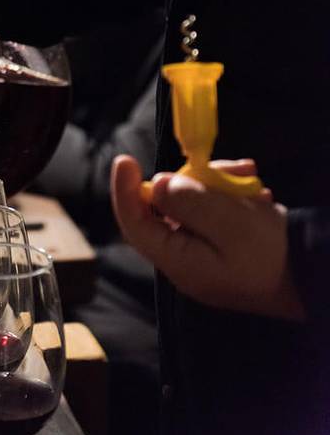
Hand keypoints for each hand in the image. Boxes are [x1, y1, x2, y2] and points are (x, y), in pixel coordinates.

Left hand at [111, 155, 304, 319]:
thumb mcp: (230, 222)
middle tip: (231, 168)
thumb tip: (157, 184)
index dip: (124, 190)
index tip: (125, 159)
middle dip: (192, 179)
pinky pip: (213, 211)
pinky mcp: (223, 245)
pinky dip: (230, 195)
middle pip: (166, 207)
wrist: (314, 275)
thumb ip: (188, 202)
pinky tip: (256, 193)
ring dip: (217, 183)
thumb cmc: (272, 253)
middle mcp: (185, 261)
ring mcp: (204, 254)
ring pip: (192, 203)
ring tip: (250, 176)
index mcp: (179, 262)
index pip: (135, 224)